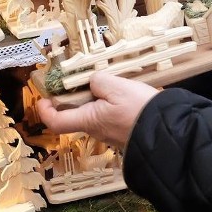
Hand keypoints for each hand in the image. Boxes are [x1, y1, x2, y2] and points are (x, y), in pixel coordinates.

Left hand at [37, 72, 159, 147]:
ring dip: (95, 99)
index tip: (43, 98)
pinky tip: (123, 93)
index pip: (56, 121)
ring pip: (94, 114)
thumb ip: (99, 81)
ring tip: (109, 81)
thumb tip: (92, 82)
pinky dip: (109, 103)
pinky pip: (109, 116)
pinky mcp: (124, 131)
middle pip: (76, 115)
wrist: (168, 130)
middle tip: (82, 79)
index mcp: (89, 119)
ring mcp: (111, 133)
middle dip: (74, 98)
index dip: (45, 111)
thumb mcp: (117, 87)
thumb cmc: (139, 109)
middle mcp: (96, 130)